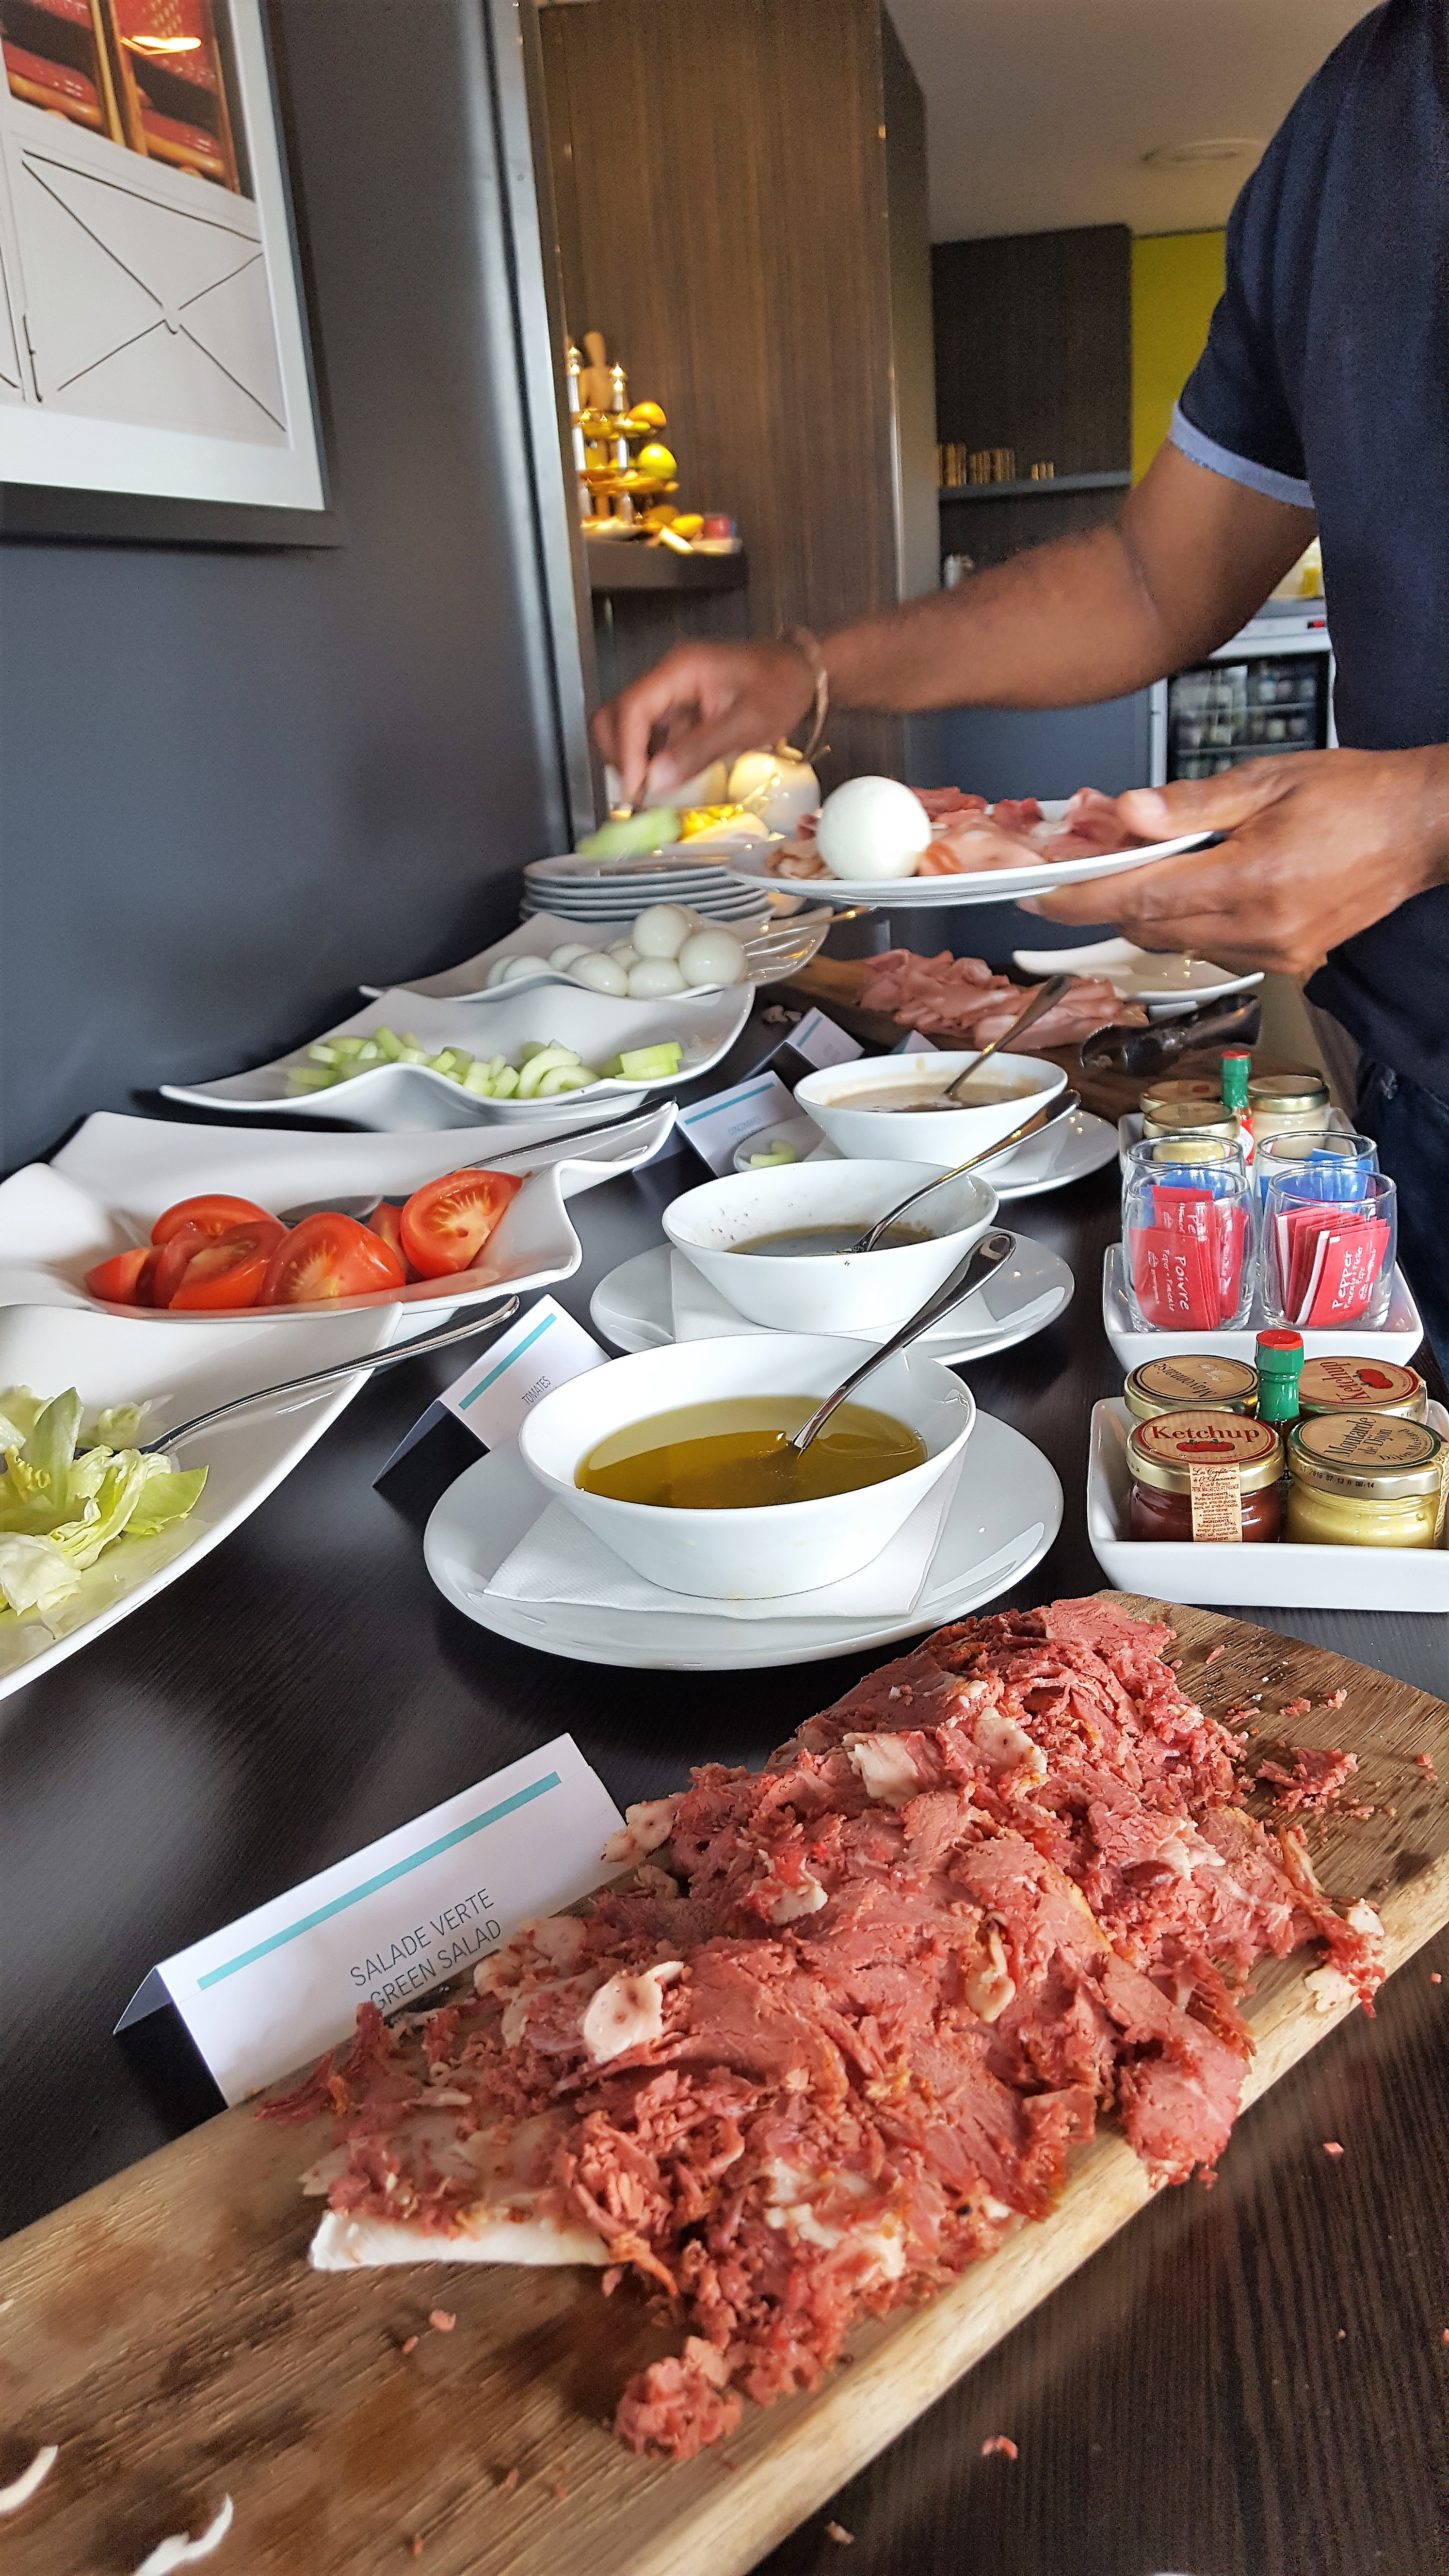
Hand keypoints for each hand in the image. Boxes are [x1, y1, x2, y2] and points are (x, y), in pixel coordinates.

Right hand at [592, 640, 815, 804]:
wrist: (799, 673)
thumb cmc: (781, 688)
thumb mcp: (748, 723)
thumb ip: (699, 751)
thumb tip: (656, 783)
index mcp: (680, 669)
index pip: (633, 709)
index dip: (626, 752)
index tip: (635, 791)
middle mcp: (666, 679)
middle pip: (615, 716)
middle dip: (619, 757)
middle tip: (638, 796)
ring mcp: (669, 696)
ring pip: (626, 730)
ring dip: (633, 764)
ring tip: (652, 795)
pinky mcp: (676, 713)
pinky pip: (650, 739)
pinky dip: (651, 764)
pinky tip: (667, 783)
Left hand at [1021, 749, 1448, 975]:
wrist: (1423, 828)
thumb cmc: (1357, 796)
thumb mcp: (1267, 780)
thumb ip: (1190, 804)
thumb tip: (1127, 814)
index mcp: (1252, 879)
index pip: (1140, 899)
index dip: (1081, 900)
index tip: (1041, 898)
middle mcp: (1261, 928)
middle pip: (1150, 927)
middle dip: (1109, 900)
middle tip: (1085, 867)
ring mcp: (1275, 952)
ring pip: (1177, 942)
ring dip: (1149, 910)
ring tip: (1148, 866)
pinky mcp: (1287, 961)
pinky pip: (1212, 948)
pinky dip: (1189, 921)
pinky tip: (1197, 887)